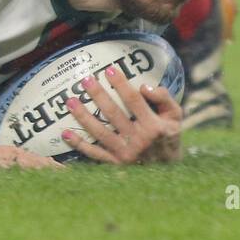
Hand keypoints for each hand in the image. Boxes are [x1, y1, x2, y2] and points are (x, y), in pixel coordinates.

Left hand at [63, 66, 181, 163]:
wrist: (169, 169)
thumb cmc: (168, 135)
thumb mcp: (174, 116)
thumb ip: (163, 98)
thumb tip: (143, 87)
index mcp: (154, 126)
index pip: (134, 101)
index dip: (121, 85)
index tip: (109, 70)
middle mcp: (139, 140)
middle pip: (113, 114)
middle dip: (98, 95)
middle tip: (85, 79)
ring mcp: (125, 154)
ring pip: (100, 133)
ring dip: (83, 116)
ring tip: (70, 101)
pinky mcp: (115, 164)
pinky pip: (94, 154)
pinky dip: (79, 145)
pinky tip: (65, 133)